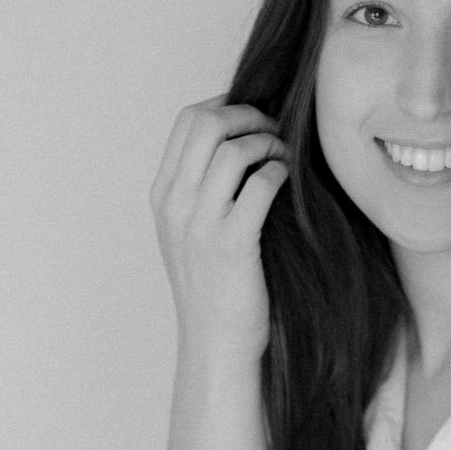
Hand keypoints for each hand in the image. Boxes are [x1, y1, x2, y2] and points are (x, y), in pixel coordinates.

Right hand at [149, 96, 288, 360]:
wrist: (217, 343)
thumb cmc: (214, 287)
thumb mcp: (190, 232)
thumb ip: (200, 188)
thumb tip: (234, 141)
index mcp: (163, 195)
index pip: (188, 120)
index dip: (228, 106)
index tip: (253, 119)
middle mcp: (175, 204)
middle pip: (207, 123)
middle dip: (249, 115)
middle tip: (273, 131)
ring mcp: (200, 224)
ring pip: (234, 149)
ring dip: (268, 143)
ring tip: (284, 158)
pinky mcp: (233, 244)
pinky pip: (260, 183)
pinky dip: (279, 172)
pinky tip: (287, 182)